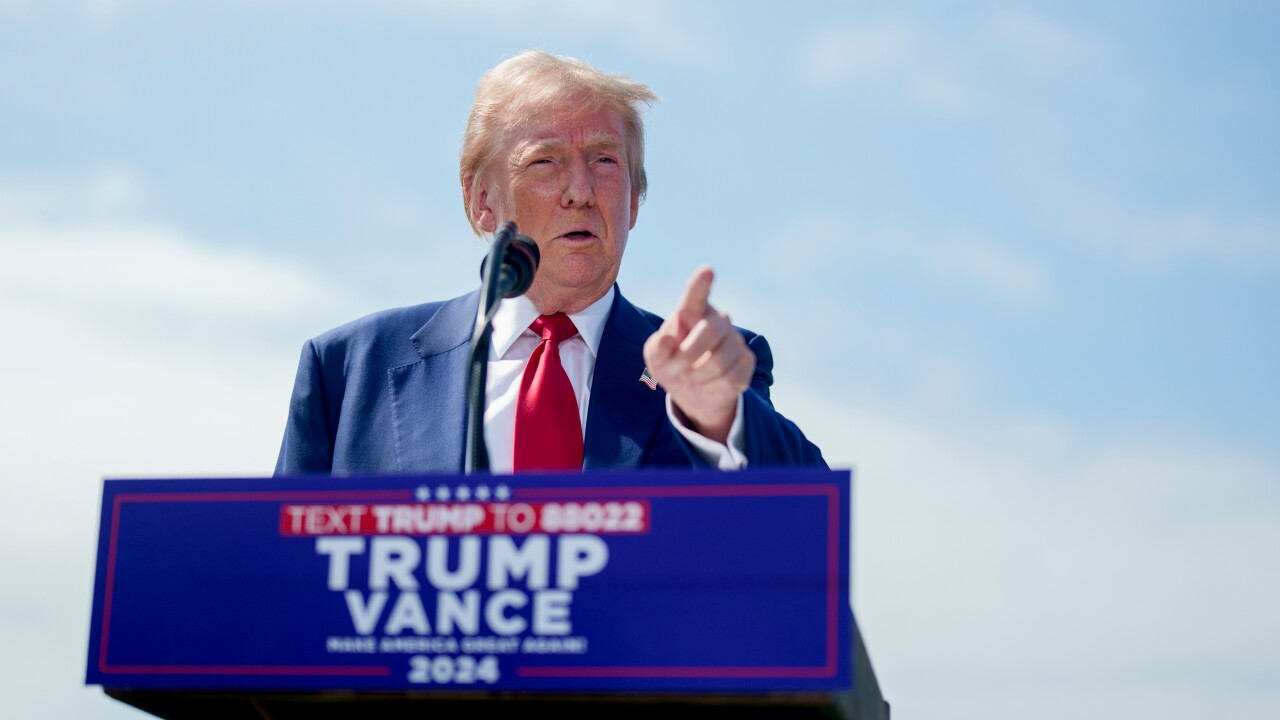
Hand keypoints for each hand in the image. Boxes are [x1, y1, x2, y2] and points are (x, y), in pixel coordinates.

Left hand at [642, 266, 754, 443]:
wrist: (693, 389)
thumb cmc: (671, 364)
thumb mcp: (656, 359)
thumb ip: (657, 349)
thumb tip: (665, 339)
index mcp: (691, 311)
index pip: (696, 295)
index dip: (701, 284)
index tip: (707, 271)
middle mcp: (717, 319)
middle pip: (711, 330)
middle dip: (689, 355)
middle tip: (675, 370)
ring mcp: (735, 339)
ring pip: (720, 360)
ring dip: (698, 377)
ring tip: (690, 377)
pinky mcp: (747, 360)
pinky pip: (731, 378)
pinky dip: (713, 387)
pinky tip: (708, 383)